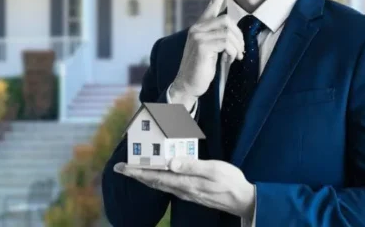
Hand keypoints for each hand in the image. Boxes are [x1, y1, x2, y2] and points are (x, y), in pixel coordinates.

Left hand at [114, 157, 255, 218]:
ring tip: (133, 171)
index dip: (137, 171)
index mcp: (184, 182)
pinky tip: (156, 176)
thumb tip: (170, 163)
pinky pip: (168, 186)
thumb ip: (191, 166)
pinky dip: (157, 180)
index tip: (122, 167)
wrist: (243, 200)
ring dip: (144, 177)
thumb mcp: (213, 170)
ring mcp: (186, 192)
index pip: (155, 176)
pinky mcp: (191, 192)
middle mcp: (181, 189)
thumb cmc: (230, 182)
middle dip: (135, 174)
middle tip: (120, 168)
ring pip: (159, 184)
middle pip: (152, 181)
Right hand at [171, 0, 243, 99]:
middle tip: (240, 51)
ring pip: (228, 31)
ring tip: (236, 56)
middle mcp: (197, 28)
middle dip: (239, 36)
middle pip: (227, 20)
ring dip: (237, 46)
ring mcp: (198, 35)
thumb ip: (220, 39)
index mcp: (200, 27)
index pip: (212, 4)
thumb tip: (235, 37)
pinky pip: (226, 41)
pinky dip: (233, 50)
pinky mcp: (201, 45)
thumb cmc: (200, 68)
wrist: (187, 85)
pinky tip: (232, 59)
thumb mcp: (211, 50)